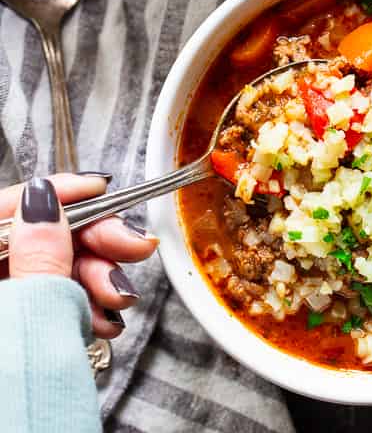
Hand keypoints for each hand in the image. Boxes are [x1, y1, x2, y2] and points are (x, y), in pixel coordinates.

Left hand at [2, 173, 157, 337]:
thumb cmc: (16, 407)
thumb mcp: (35, 323)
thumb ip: (42, 258)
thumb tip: (45, 198)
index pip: (11, 207)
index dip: (58, 192)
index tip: (100, 188)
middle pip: (38, 236)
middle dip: (91, 239)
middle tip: (134, 245)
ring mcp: (10, 309)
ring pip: (52, 269)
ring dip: (96, 276)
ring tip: (118, 297)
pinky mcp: (24, 331)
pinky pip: (53, 302)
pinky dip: (83, 303)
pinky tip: (103, 317)